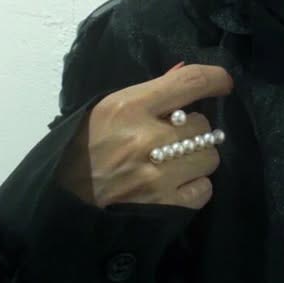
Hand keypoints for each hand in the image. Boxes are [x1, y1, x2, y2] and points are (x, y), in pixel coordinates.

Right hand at [57, 63, 232, 209]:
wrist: (59, 204)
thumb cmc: (78, 151)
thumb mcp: (103, 112)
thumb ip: (145, 95)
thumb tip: (182, 76)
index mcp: (128, 107)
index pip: (189, 82)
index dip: (215, 78)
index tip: (224, 82)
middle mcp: (148, 138)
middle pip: (203, 124)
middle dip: (194, 129)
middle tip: (175, 137)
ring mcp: (158, 175)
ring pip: (209, 157)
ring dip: (197, 158)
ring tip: (176, 163)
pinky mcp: (165, 206)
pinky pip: (204, 189)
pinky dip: (195, 186)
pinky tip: (176, 185)